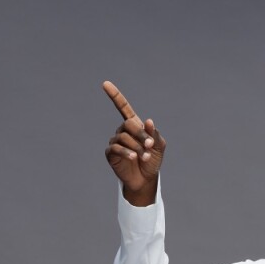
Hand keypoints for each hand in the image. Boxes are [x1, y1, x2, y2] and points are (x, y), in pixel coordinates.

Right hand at [102, 80, 165, 204]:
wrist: (145, 179)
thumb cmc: (152, 161)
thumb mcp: (159, 147)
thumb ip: (155, 134)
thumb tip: (148, 121)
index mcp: (134, 125)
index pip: (123, 107)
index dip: (115, 95)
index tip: (105, 84)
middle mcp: (123, 131)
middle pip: (128, 124)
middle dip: (141, 134)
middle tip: (150, 146)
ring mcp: (116, 141)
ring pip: (124, 137)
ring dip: (137, 146)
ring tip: (145, 156)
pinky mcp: (111, 153)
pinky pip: (116, 147)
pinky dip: (126, 151)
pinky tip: (133, 157)